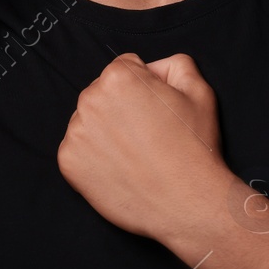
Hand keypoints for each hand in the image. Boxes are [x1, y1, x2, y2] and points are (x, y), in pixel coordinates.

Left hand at [56, 52, 233, 242]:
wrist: (187, 203)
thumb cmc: (194, 148)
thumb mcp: (199, 91)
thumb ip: (175, 64)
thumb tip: (153, 67)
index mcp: (118, 77)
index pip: (125, 68)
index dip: (145, 87)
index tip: (156, 111)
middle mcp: (90, 100)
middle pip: (102, 93)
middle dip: (121, 107)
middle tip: (148, 134)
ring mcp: (75, 132)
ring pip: (89, 121)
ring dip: (106, 131)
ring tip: (135, 153)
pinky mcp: (68, 162)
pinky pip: (78, 150)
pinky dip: (94, 158)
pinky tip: (120, 168)